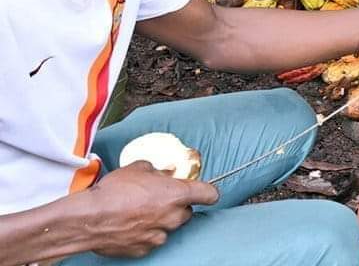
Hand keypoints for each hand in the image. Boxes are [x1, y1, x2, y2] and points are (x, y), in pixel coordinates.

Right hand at [86, 162, 218, 257]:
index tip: (205, 191)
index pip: (210, 194)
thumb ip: (157, 171)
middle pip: (187, 212)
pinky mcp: (145, 249)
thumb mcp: (139, 168)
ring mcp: (159, 235)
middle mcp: (173, 216)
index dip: (208, 192)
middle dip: (177, 206)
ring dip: (161, 220)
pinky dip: (146, 234)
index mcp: (177, 194)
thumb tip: (162, 173)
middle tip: (159, 199)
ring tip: (141, 213)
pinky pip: (152, 240)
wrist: (89, 218)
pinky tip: (131, 226)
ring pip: (169, 227)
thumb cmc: (114, 190)